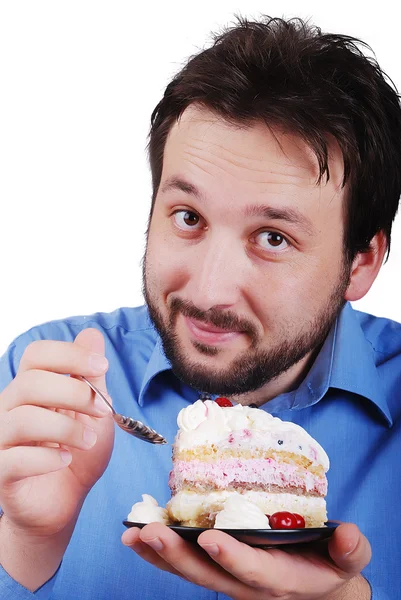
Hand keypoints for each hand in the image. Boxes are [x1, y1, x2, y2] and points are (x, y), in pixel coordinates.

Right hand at [0, 328, 113, 537]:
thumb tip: (91, 334)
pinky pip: (13, 460)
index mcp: (32, 388)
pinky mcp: (2, 473)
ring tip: (89, 441)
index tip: (101, 365)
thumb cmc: (78, 450)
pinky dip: (46, 458)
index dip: (69, 354)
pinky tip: (65, 460)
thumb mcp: (94, 410)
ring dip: (65, 429)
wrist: (65, 501)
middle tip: (101, 411)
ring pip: (22, 420)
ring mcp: (2, 441)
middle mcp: (10, 409)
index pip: (36, 354)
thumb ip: (90, 376)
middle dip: (73, 393)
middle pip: (29, 383)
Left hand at [122, 522, 371, 598]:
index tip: (210, 538)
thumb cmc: (330, 566)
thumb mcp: (348, 560)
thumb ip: (350, 550)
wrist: (316, 587)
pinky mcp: (217, 570)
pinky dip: (160, 553)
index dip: (233, 557)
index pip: (253, 572)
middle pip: (208, 576)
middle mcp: (247, 585)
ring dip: (159, 555)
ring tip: (132, 534)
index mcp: (281, 580)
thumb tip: (347, 534)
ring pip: (189, 574)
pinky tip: (138, 535)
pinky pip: (185, 565)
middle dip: (177, 556)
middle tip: (148, 532)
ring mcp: (228, 579)